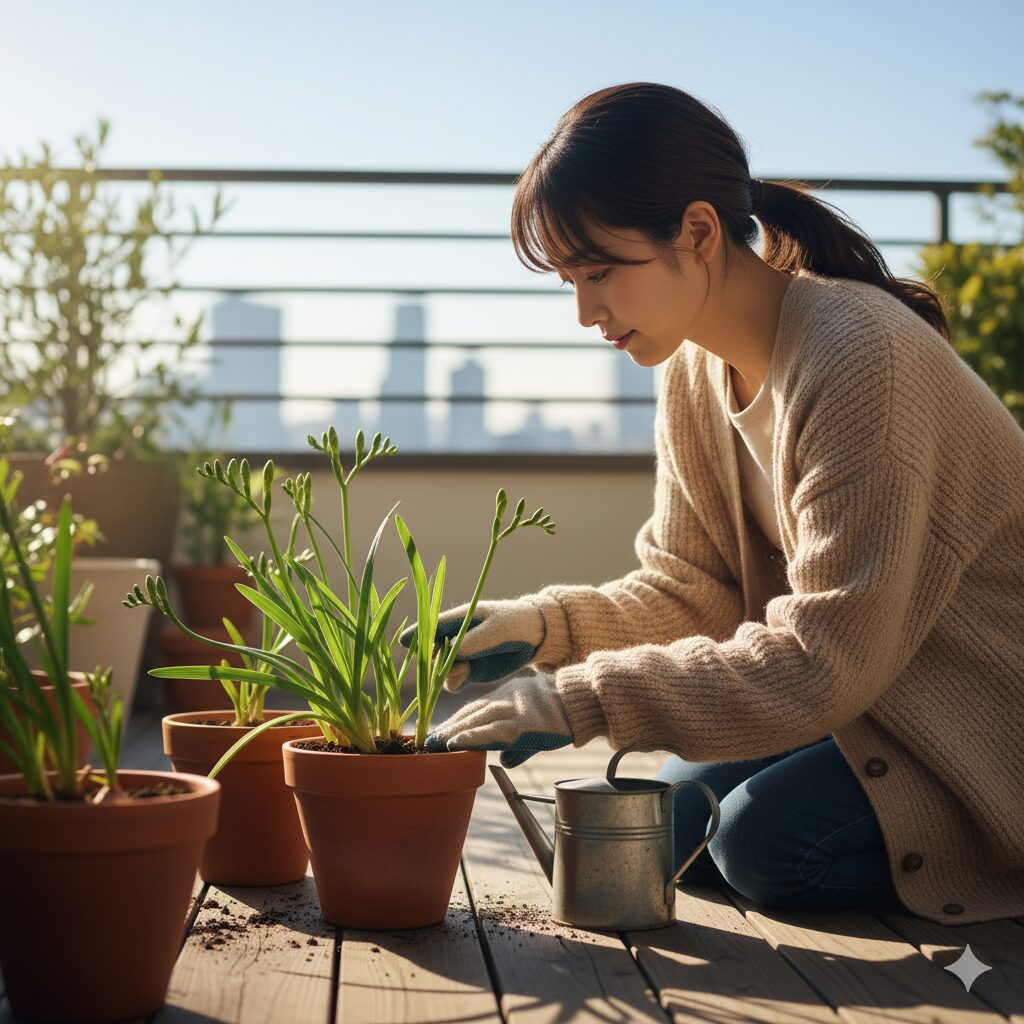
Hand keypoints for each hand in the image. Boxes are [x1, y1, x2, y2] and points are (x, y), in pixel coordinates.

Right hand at [399, 598, 545, 692]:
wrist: (536, 637)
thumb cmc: (516, 624)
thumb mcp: (497, 630)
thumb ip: (474, 642)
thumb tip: (452, 656)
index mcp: (459, 619)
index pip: (432, 626)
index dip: (416, 634)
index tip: (404, 642)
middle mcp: (456, 638)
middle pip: (433, 652)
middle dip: (436, 660)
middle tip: (454, 662)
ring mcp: (462, 656)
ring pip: (441, 669)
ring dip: (446, 672)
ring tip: (464, 670)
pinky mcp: (471, 671)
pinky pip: (453, 681)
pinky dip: (455, 682)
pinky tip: (465, 678)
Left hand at [424, 673, 571, 767]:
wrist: (583, 702)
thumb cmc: (565, 713)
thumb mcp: (537, 724)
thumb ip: (519, 744)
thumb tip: (505, 761)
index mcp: (510, 694)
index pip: (477, 707)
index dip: (458, 719)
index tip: (442, 730)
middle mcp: (506, 698)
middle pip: (470, 712)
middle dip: (449, 726)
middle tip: (428, 740)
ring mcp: (512, 710)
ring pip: (474, 720)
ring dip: (452, 732)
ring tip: (433, 744)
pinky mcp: (519, 724)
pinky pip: (488, 731)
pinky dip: (469, 736)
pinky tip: (454, 743)